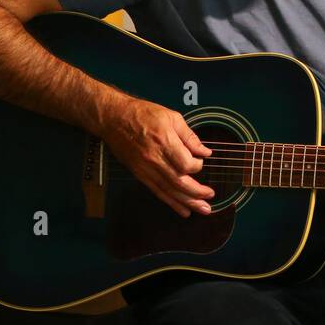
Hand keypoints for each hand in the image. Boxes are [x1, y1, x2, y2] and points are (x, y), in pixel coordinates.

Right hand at [102, 97, 213, 217]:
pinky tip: (183, 210)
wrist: (113, 118)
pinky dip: (171, 203)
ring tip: (203, 209)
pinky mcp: (139, 174)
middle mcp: (154, 159)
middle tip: (210, 197)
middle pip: (180, 182)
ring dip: (187, 202)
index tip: (200, 161)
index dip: (198, 165)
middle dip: (197, 193)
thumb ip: (189, 136)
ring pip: (169, 191)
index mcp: (164, 142)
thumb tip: (205, 152)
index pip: (186, 164)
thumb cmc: (142, 114)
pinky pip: (157, 191)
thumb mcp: (171, 117)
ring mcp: (146, 168)